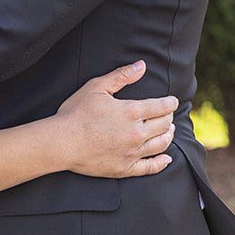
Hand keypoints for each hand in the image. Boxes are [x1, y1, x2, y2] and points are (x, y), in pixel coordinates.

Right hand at [53, 62, 177, 177]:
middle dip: (169, 118)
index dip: (170, 103)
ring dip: (168, 136)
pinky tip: (167, 159)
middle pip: (163, 125)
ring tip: (169, 131)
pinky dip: (162, 163)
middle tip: (169, 115)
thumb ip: (121, 75)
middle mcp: (136, 133)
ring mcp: (132, 153)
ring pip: (160, 145)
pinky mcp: (125, 168)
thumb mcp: (97, 87)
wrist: (62, 142)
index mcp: (132, 111)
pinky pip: (150, 168)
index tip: (172, 101)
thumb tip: (142, 65)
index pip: (160, 107)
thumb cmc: (76, 112)